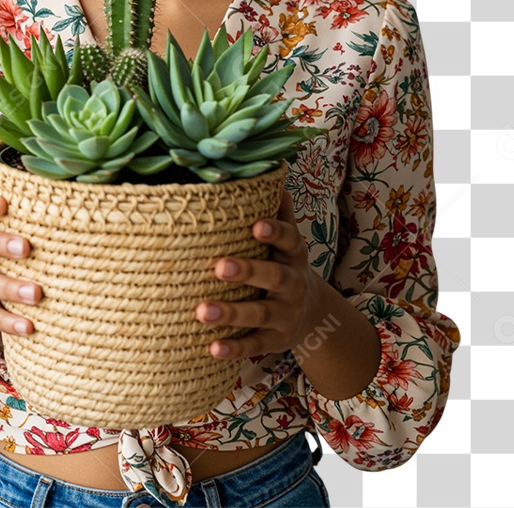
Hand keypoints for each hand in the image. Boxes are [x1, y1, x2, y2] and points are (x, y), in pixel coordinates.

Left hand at [193, 187, 322, 360]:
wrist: (311, 315)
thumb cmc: (283, 263)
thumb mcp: (287, 240)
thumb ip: (278, 209)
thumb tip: (273, 164)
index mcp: (293, 254)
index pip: (288, 240)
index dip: (274, 232)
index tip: (255, 225)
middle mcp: (291, 284)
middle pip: (273, 277)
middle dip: (247, 272)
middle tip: (219, 266)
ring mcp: (285, 315)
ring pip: (259, 315)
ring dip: (231, 313)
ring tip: (202, 311)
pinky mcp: (275, 341)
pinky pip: (254, 345)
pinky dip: (234, 349)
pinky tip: (211, 347)